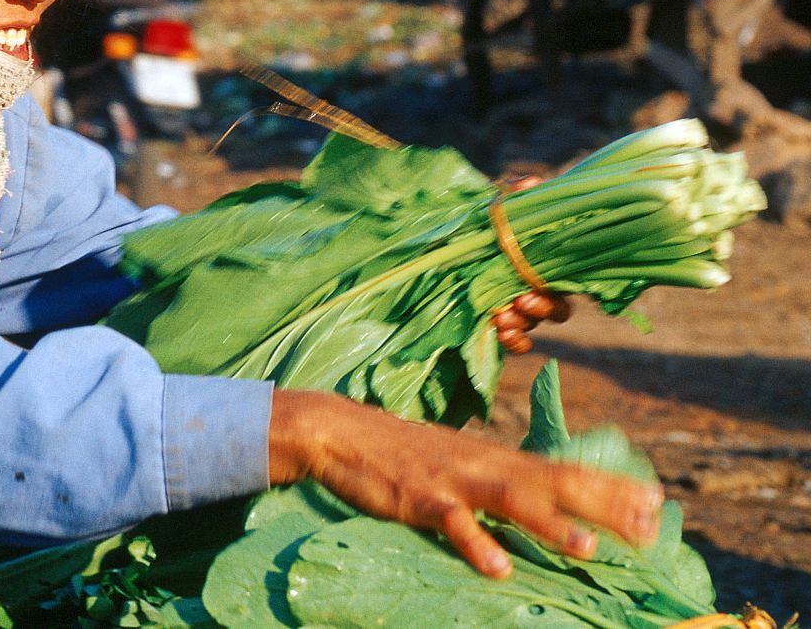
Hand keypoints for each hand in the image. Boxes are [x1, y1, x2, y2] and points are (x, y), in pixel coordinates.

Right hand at [267, 390, 662, 578]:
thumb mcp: (461, 461)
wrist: (342, 431)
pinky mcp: (419, 498)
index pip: (564, 470)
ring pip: (510, 500)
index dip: (610, 487)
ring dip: (550, 524)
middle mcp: (485, 465)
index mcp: (497, 458)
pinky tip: (499, 568)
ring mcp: (453, 481)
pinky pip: (452, 524)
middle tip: (648, 526)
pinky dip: (476, 544)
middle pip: (553, 483)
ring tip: (587, 548)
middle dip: (602, 505)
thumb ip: (501, 478)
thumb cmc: (404, 453)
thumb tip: (543, 496)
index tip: (656, 503)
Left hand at [491, 174, 570, 354]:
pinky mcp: (496, 314)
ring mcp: (517, 305)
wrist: (462, 230)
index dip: (550, 301)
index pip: (562, 294)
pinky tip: (498, 331)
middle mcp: (536, 289)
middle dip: (535, 312)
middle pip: (550, 313)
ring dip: (517, 327)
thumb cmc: (492, 217)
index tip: (529, 293)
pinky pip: (513, 337)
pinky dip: (511, 340)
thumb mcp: (504, 202)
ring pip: (528, 325)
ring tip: (501, 319)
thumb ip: (518, 193)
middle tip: (516, 304)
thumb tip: (532, 183)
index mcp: (546, 267)